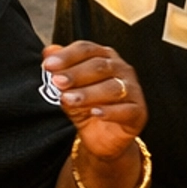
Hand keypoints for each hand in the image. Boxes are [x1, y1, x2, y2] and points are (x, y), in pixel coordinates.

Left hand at [43, 39, 146, 160]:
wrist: (101, 137)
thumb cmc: (86, 106)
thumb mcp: (68, 88)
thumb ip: (60, 69)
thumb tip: (48, 51)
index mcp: (104, 57)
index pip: (86, 49)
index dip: (67, 56)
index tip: (47, 65)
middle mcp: (121, 69)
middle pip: (99, 66)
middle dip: (76, 74)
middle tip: (57, 82)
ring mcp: (132, 90)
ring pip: (113, 88)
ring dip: (88, 93)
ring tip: (68, 99)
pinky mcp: (138, 112)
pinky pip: (126, 110)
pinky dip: (110, 111)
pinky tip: (95, 113)